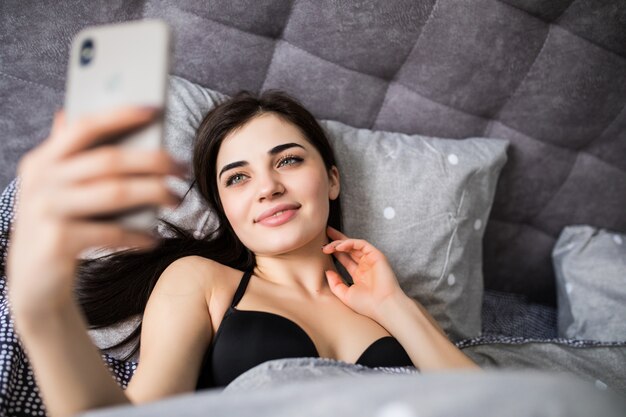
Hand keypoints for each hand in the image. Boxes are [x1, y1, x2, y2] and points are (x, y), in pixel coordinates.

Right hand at [6, 107, 185, 314]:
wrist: (33, 285)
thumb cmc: (58, 229)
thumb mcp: (57, 192)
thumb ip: (68, 157)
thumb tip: (70, 112)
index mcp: (42, 161)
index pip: (85, 127)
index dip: (121, 115)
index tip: (157, 109)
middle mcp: (40, 181)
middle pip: (110, 160)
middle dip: (154, 160)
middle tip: (183, 168)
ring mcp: (46, 211)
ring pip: (116, 192)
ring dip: (155, 193)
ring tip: (176, 199)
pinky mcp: (57, 241)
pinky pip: (112, 231)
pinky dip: (139, 234)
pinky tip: (154, 238)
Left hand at [322, 226, 404, 319]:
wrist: (383, 307)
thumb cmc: (367, 305)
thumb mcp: (345, 295)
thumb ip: (335, 283)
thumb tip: (327, 271)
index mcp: (359, 275)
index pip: (345, 259)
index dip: (334, 251)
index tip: (323, 248)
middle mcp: (365, 266)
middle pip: (349, 248)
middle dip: (337, 240)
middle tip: (325, 233)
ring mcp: (371, 260)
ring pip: (354, 245)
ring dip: (340, 243)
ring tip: (328, 246)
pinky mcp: (377, 255)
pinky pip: (361, 244)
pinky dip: (350, 243)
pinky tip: (339, 246)